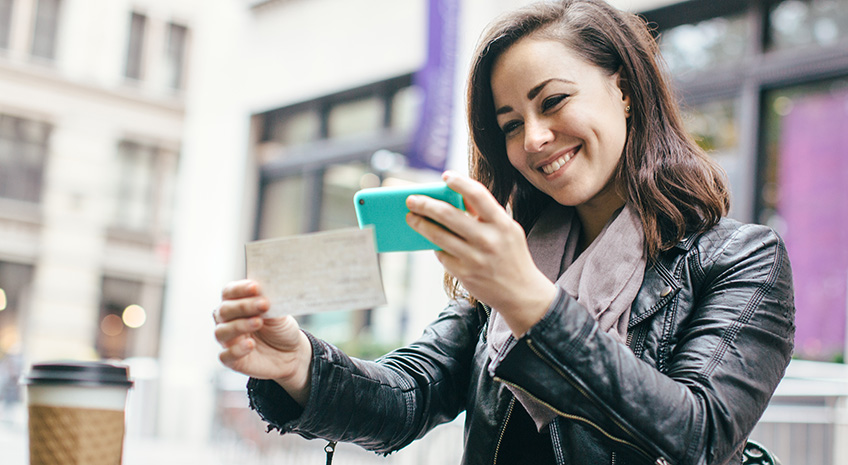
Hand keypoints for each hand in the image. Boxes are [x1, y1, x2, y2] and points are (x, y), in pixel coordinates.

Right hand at [213, 279, 311, 404]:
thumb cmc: (280, 328)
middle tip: (263, 304)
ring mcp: (228, 341)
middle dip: (243, 306)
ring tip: (258, 322)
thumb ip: (269, 303)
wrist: (292, 353)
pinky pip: (225, 355)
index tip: (255, 287)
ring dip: (239, 325)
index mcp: (237, 304)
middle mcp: (228, 321)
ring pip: (221, 331)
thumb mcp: (279, 313)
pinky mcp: (232, 360)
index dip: (240, 289)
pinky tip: (250, 345)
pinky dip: (236, 350)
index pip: (229, 292)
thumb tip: (264, 292)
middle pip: (224, 310)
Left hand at [405, 172, 556, 334]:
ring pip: (438, 236)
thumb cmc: (511, 255)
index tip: (445, 176)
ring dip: (421, 224)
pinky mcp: (465, 274)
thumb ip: (485, 214)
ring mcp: (475, 259)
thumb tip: (457, 195)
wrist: (522, 293)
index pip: (478, 195)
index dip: (460, 182)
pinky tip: (431, 240)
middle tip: (411, 200)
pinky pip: (442, 255)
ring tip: (411, 218)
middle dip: (426, 205)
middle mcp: (488, 240)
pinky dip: (435, 246)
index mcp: (502, 224)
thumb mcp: (507, 230)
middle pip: (449, 215)